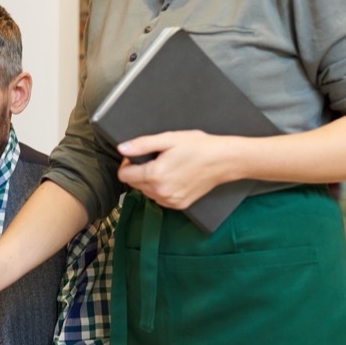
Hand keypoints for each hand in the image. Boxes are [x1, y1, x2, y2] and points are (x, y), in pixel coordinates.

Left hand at [117, 130, 235, 208]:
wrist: (224, 160)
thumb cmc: (199, 147)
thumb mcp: (168, 139)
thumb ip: (142, 145)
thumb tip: (121, 149)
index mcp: (155, 175)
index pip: (124, 175)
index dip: (127, 163)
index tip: (138, 156)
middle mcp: (161, 192)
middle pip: (133, 184)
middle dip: (138, 171)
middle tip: (156, 159)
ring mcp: (170, 201)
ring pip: (146, 192)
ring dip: (149, 181)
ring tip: (166, 167)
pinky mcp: (179, 205)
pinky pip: (159, 198)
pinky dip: (160, 188)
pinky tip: (173, 177)